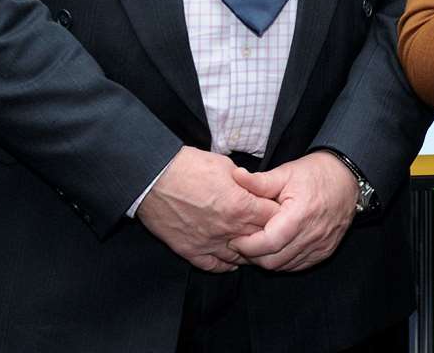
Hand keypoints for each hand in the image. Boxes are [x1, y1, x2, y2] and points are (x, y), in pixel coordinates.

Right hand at [137, 146, 280, 272]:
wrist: (154, 178)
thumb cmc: (188, 167)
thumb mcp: (226, 166)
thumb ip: (246, 183)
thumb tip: (255, 189)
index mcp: (241, 206)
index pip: (275, 217)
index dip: (280, 213)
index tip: (279, 210)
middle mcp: (229, 229)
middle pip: (261, 240)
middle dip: (268, 234)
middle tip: (271, 229)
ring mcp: (210, 243)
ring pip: (240, 258)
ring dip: (249, 252)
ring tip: (253, 245)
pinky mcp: (191, 251)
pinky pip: (214, 266)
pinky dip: (225, 264)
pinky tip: (230, 259)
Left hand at [227, 152, 358, 271]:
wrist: (347, 178)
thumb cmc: (315, 174)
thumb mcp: (285, 172)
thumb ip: (259, 181)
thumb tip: (236, 176)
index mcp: (300, 215)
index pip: (267, 244)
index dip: (246, 246)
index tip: (234, 239)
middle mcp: (312, 235)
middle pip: (273, 261)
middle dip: (252, 256)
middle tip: (241, 244)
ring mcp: (320, 246)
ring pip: (284, 267)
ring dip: (267, 260)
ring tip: (256, 246)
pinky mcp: (325, 252)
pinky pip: (298, 266)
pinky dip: (283, 262)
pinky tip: (275, 249)